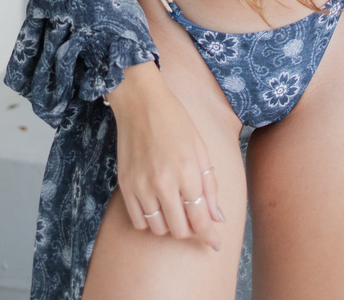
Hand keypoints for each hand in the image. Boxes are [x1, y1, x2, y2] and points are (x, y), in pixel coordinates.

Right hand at [105, 61, 223, 250]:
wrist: (140, 101)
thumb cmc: (174, 121)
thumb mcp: (200, 148)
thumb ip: (210, 185)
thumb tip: (217, 218)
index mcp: (188, 171)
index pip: (201, 219)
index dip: (209, 235)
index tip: (214, 243)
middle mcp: (164, 182)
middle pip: (180, 230)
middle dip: (191, 229)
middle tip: (192, 217)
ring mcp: (142, 185)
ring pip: (159, 230)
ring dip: (170, 225)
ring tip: (173, 208)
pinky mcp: (126, 185)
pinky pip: (139, 221)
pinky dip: (149, 221)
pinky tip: (156, 205)